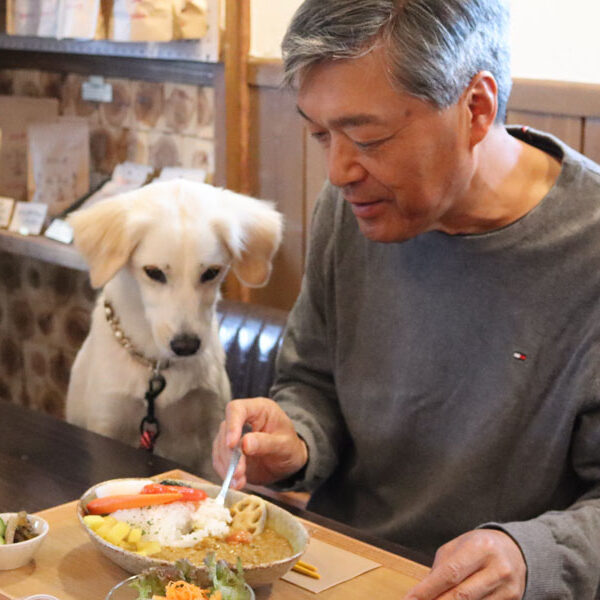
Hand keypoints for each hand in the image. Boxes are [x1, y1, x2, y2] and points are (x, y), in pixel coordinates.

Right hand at [212, 397, 307, 488]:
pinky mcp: (229, 452)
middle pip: (225, 431)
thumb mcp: (284, 445)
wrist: (288, 461)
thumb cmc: (290, 447)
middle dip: (230, 454)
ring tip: (238, 481)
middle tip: (238, 472)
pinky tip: (236, 483)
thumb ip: (266, 443)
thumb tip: (245, 444)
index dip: (232, 425)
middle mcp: (242, 419)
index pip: (237, 409)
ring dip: (227, 466)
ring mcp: (233, 435)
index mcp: (258, 409)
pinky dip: (226, 473)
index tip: (232, 444)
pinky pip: (221, 461)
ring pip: (220, 447)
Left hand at [404, 529, 525, 599]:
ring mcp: (508, 588)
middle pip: (461, 596)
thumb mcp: (458, 547)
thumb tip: (421, 593)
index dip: (427, 590)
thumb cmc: (479, 547)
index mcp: (480, 547)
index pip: (450, 573)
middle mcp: (497, 568)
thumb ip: (441, 568)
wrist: (515, 551)